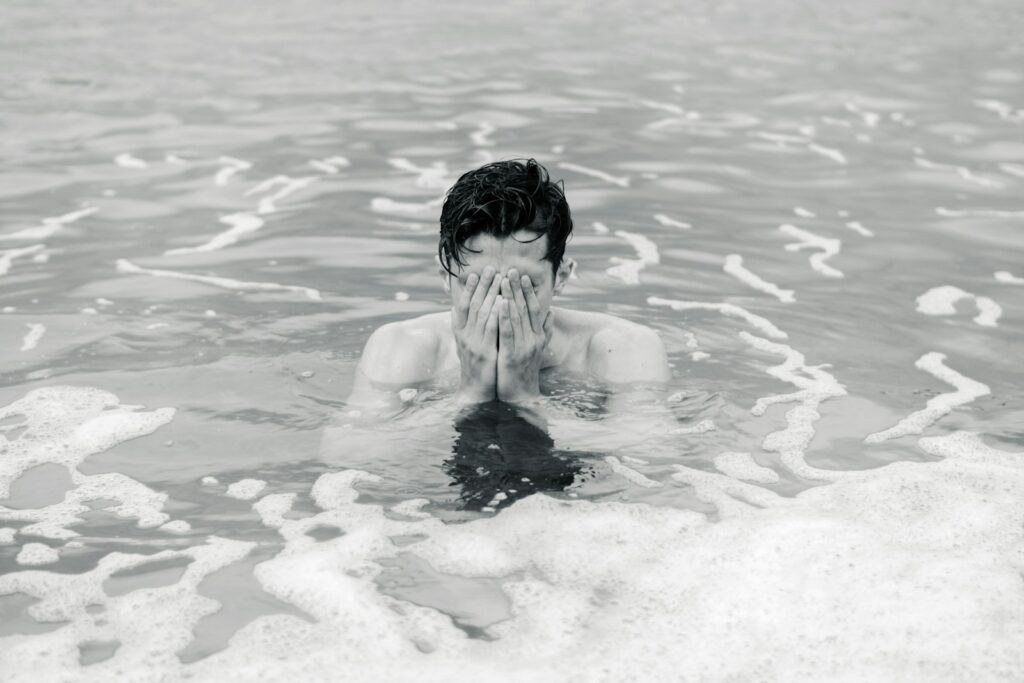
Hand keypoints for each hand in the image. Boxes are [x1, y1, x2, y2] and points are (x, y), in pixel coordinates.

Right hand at [452, 266, 500, 403]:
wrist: (476, 390)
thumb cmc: (477, 365)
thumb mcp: (469, 343)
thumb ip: (467, 325)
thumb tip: (460, 307)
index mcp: (460, 332)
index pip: (462, 305)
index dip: (467, 288)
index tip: (475, 272)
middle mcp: (464, 335)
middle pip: (473, 305)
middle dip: (482, 285)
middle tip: (490, 268)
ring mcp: (473, 343)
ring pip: (481, 313)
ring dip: (490, 294)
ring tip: (499, 278)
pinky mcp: (485, 352)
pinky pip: (491, 329)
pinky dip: (496, 313)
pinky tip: (503, 302)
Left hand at [497, 269, 552, 403]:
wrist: (521, 396)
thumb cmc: (525, 370)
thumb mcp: (537, 349)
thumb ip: (544, 330)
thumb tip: (551, 312)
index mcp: (538, 336)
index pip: (533, 309)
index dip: (528, 291)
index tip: (521, 275)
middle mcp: (533, 339)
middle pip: (525, 309)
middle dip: (517, 288)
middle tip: (510, 270)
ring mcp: (523, 347)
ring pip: (516, 317)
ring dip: (509, 297)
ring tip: (502, 280)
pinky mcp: (511, 356)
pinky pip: (507, 333)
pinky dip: (504, 317)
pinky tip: (499, 304)